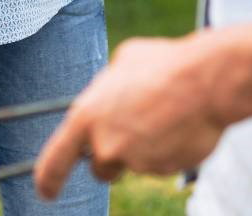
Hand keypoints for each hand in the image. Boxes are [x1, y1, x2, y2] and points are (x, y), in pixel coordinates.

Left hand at [34, 32, 243, 198]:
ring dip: (145, 148)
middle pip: (100, 169)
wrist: (207, 81)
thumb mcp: (124, 61)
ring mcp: (136, 162)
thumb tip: (109, 91)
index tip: (45, 191)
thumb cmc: (163, 65)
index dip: (47, 179)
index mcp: (86, 117)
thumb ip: (107, 86)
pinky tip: (181, 124)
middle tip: (133, 130)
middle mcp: (106, 145)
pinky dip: (169, 150)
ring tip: (165, 115)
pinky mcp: (164, 170)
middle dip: (113, 157)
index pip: (54, 160)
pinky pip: (162, 164)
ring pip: (135, 164)